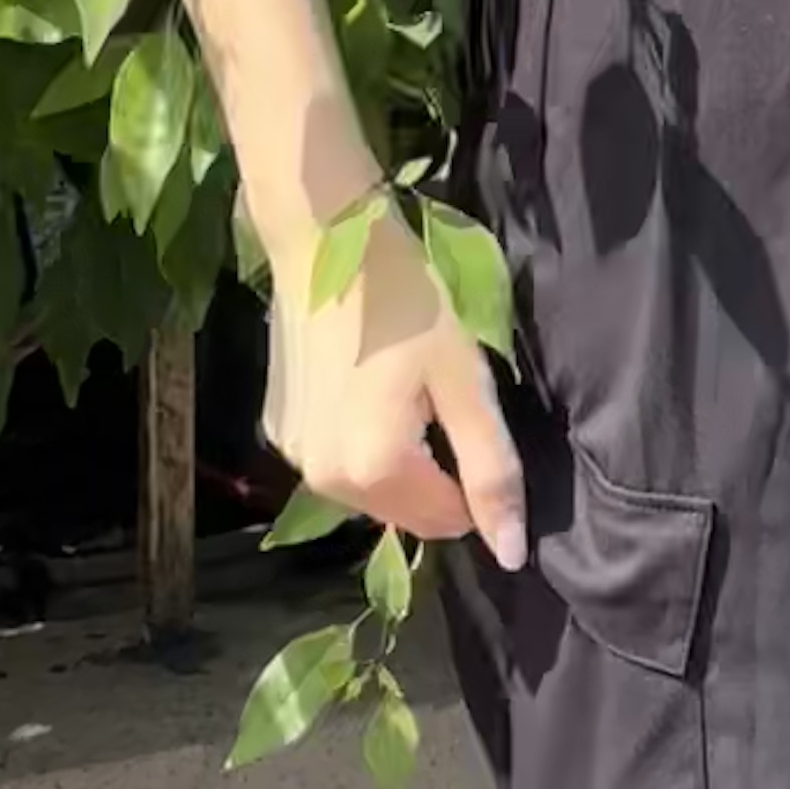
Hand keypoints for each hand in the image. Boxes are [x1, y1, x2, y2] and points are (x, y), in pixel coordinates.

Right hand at [262, 199, 527, 571]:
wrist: (324, 235)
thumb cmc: (407, 298)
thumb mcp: (464, 378)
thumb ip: (490, 468)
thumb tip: (510, 554)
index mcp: (375, 470)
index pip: (449, 521)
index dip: (473, 475)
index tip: (466, 411)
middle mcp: (324, 482)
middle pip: (407, 511)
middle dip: (434, 468)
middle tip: (435, 391)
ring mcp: (294, 457)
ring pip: (372, 488)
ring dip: (396, 456)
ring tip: (400, 382)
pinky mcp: (279, 429)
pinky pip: (338, 459)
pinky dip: (359, 437)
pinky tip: (362, 379)